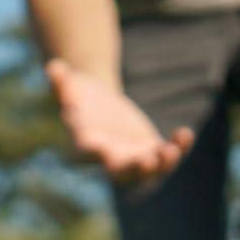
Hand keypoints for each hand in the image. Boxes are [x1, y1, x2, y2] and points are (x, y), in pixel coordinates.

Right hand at [46, 59, 193, 180]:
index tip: (101, 149)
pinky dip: (178, 148)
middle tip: (148, 162)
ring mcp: (133, 158)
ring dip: (162, 163)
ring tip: (172, 150)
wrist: (98, 104)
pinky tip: (186, 134)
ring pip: (149, 169)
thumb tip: (53, 68)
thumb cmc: (79, 96)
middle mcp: (110, 158)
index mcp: (86, 143)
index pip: (88, 151)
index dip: (94, 152)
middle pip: (122, 171)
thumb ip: (61, 83)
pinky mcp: (150, 151)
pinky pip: (166, 155)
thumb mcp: (70, 86)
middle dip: (135, 169)